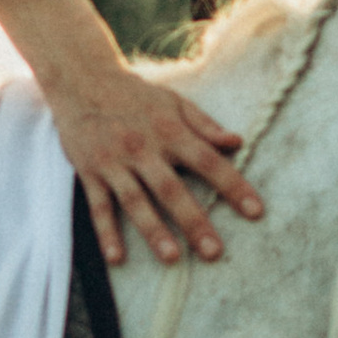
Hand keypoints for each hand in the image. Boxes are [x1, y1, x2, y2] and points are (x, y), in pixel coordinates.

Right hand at [0, 0, 264, 266]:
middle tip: (213, 252)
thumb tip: (237, 142)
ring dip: (154, 231)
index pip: (209, 161)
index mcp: (169, 130)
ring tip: (173, 258)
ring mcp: (114, 161)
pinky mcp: (90, 171)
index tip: (255, 211)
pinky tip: (117, 258)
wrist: (82, 79)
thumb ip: (205, 125)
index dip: (234, 186)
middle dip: (194, 222)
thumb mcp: (174, 102)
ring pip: (135, 201)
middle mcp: (142, 148)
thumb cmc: (136, 95)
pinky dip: (106, 233)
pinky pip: (98, 206)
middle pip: (172, 189)